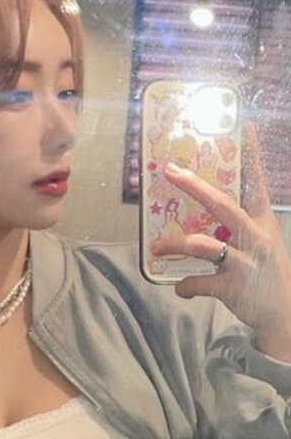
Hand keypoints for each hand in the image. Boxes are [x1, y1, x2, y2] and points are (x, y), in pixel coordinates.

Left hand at [151, 124, 290, 360]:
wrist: (281, 312)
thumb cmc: (265, 271)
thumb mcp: (262, 241)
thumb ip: (239, 223)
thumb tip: (205, 209)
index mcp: (262, 222)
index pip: (257, 183)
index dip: (252, 155)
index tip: (244, 126)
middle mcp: (255, 238)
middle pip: (224, 206)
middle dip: (196, 188)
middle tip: (172, 172)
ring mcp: (244, 263)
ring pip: (209, 247)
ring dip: (181, 245)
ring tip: (159, 248)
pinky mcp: (233, 288)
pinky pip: (200, 283)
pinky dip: (185, 286)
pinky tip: (180, 287)